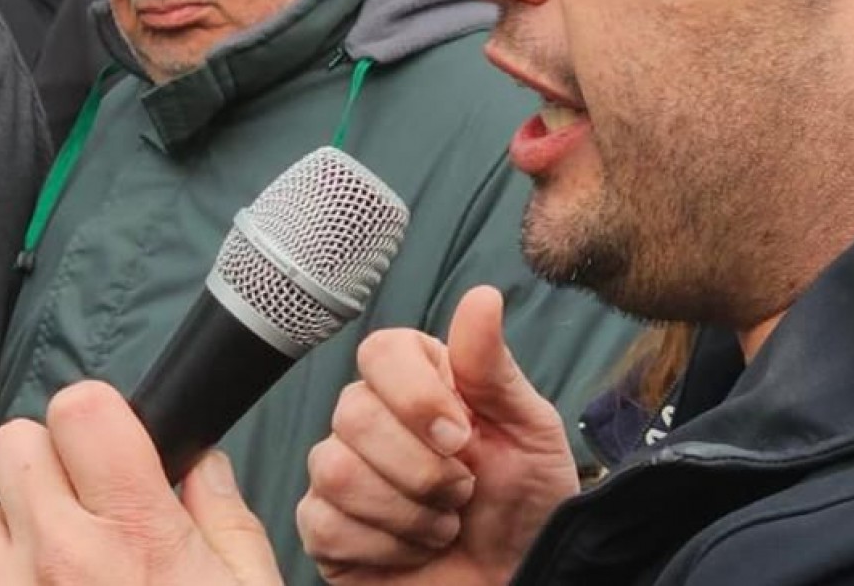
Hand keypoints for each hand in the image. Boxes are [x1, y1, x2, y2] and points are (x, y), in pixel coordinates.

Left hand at [0, 381, 283, 585]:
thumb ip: (220, 516)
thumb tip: (198, 463)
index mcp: (137, 531)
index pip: (81, 408)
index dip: (99, 425)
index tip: (113, 452)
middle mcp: (60, 556)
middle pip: (13, 444)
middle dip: (48, 468)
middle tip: (83, 512)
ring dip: (4, 534)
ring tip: (48, 574)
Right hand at [297, 287, 577, 585]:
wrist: (521, 578)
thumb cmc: (527, 503)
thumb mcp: (529, 430)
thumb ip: (493, 368)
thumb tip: (482, 295)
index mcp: (419, 381)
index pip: (379, 351)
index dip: (413, 394)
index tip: (459, 435)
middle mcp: (371, 419)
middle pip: (351, 412)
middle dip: (420, 468)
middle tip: (462, 493)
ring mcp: (341, 471)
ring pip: (334, 469)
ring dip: (407, 511)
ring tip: (444, 525)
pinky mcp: (325, 528)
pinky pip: (325, 524)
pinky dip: (384, 547)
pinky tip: (414, 552)